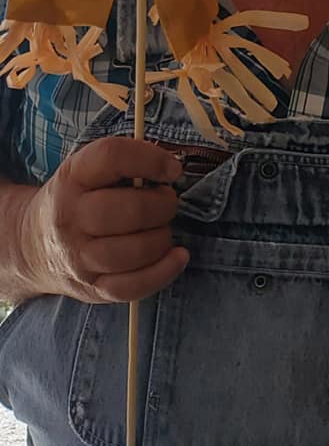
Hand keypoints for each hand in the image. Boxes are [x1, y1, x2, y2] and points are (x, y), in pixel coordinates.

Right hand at [20, 137, 188, 303]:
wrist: (34, 246)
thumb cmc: (75, 201)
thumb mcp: (85, 170)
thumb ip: (123, 164)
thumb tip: (169, 167)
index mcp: (72, 177)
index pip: (112, 157)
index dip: (150, 159)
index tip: (172, 168)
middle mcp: (71, 217)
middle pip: (131, 210)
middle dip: (163, 205)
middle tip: (167, 201)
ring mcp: (79, 257)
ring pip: (135, 251)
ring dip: (163, 238)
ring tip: (162, 228)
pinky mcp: (91, 288)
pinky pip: (132, 287)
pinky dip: (163, 271)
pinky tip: (177, 256)